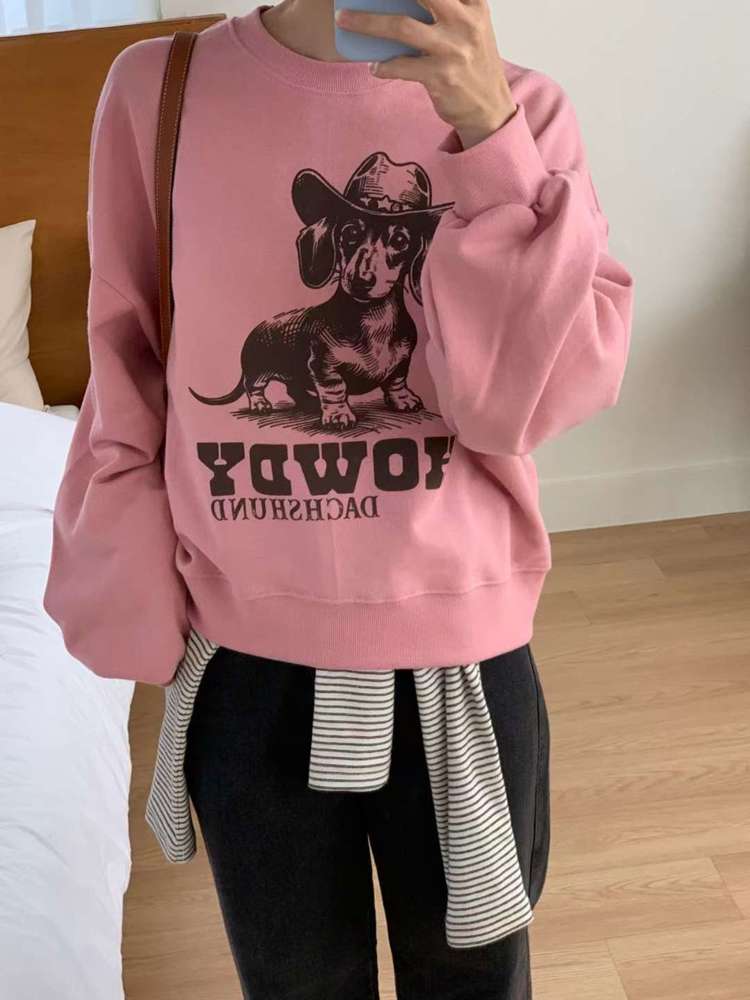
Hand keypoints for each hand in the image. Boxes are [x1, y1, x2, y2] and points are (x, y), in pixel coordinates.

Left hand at [334, 0, 517, 148]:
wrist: (489, 109)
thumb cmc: (472, 63)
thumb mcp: (471, 28)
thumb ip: (449, 9)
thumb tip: (396, 4)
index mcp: (473, 5)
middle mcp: (465, 23)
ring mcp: (452, 50)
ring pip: (401, 27)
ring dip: (366, 22)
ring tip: (345, 19)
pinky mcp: (441, 77)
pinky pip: (401, 66)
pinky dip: (383, 66)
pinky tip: (374, 67)